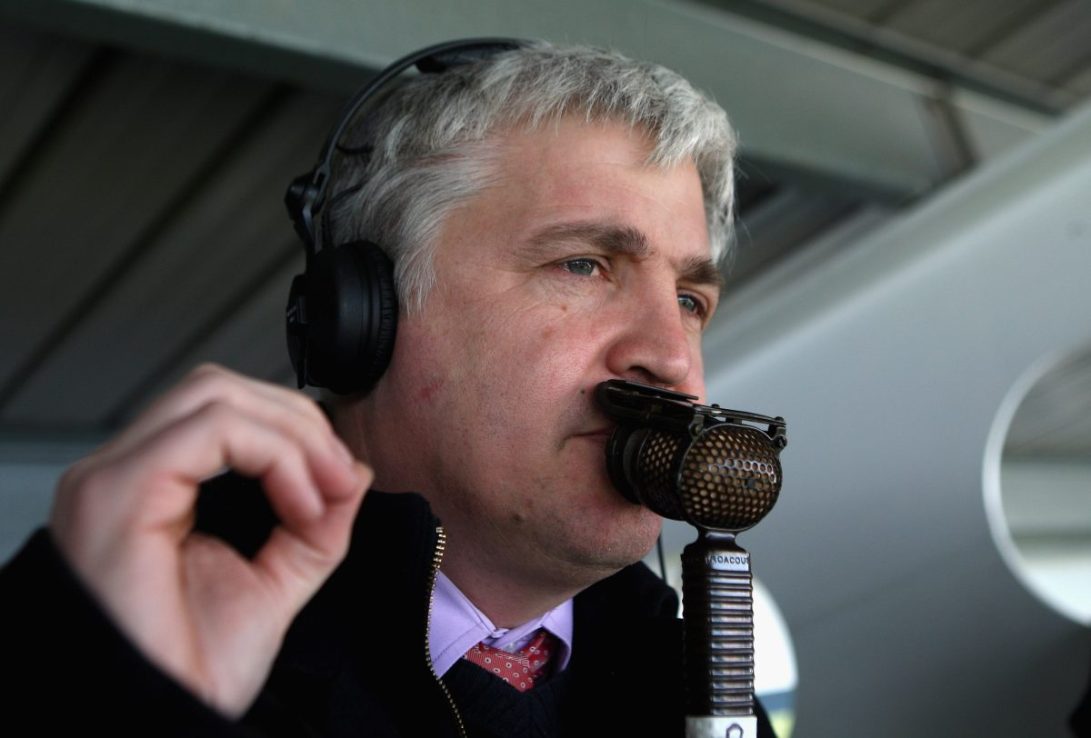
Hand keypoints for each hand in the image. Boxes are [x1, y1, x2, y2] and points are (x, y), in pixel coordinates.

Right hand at [49, 364, 370, 716]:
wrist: (155, 727)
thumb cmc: (190, 671)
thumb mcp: (273, 585)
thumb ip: (313, 526)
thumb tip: (352, 470)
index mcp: (148, 490)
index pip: (221, 411)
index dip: (293, 429)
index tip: (341, 481)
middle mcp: (120, 474)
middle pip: (219, 388)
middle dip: (297, 423)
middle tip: (338, 478)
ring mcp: (112, 478)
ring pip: (215, 395)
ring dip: (292, 435)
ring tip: (322, 493)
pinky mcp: (118, 492)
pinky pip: (211, 429)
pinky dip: (275, 454)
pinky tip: (300, 504)